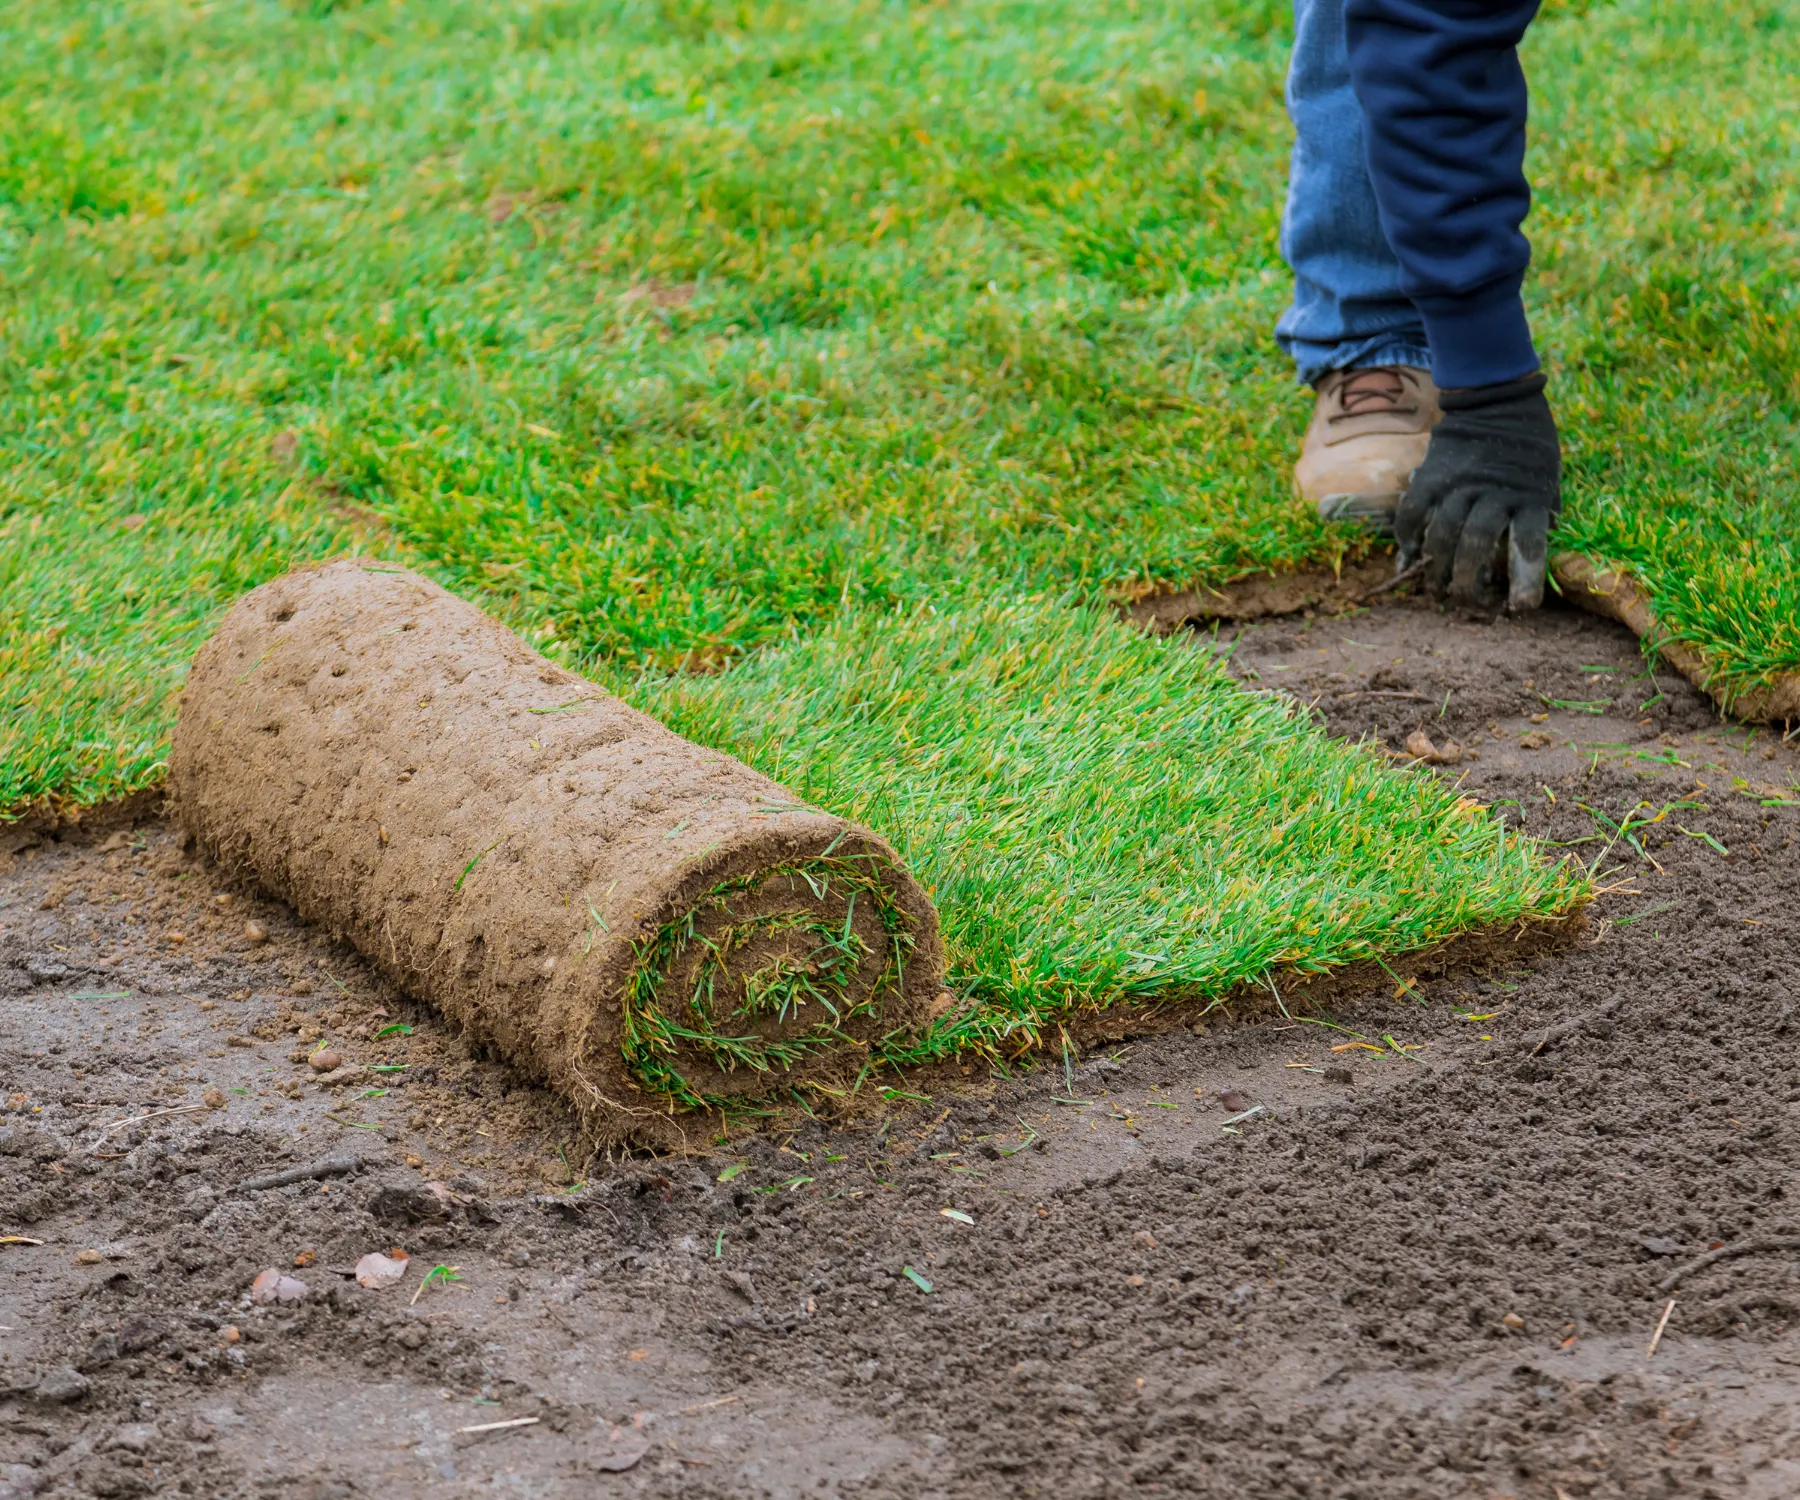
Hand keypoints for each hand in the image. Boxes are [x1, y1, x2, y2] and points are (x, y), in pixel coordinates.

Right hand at [1394, 372, 1560, 609]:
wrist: (1497, 399)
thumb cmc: (1529, 448)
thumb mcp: (1547, 481)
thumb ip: (1537, 516)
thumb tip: (1529, 556)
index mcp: (1529, 496)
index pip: (1529, 542)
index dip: (1525, 577)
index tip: (1521, 607)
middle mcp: (1494, 492)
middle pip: (1475, 544)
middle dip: (1467, 581)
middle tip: (1463, 603)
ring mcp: (1459, 483)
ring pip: (1442, 534)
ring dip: (1436, 568)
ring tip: (1435, 591)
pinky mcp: (1431, 476)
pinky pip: (1413, 513)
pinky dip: (1407, 539)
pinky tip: (1408, 559)